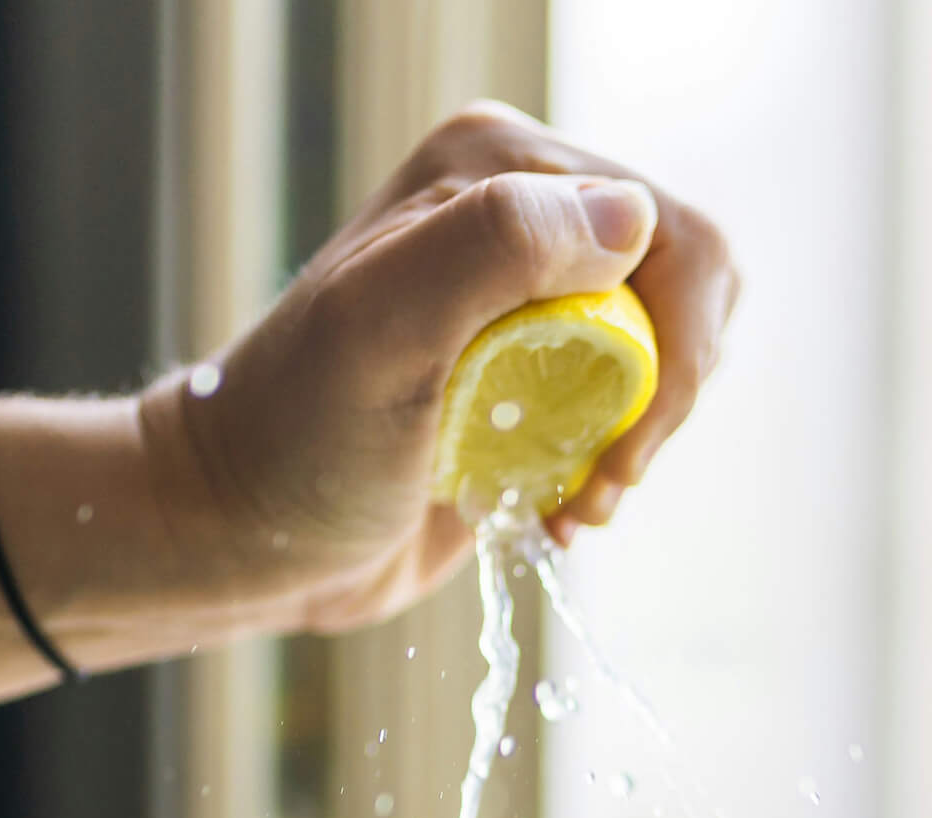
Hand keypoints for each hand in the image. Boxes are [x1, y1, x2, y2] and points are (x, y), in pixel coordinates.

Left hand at [138, 102, 738, 635]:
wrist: (246, 534)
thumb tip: (632, 218)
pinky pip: (626, 410)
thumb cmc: (297, 436)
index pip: (665, 231)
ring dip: (639, 443)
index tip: (617, 448)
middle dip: (664, 399)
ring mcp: (530, 303)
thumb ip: (497, 247)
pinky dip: (611, 471)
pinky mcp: (531, 383)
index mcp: (496, 169)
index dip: (671, 347)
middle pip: (685, 292)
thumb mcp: (382, 328)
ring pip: (665, 355)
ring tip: (576, 500)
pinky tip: (559, 511)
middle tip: (601, 480)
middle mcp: (522, 219)